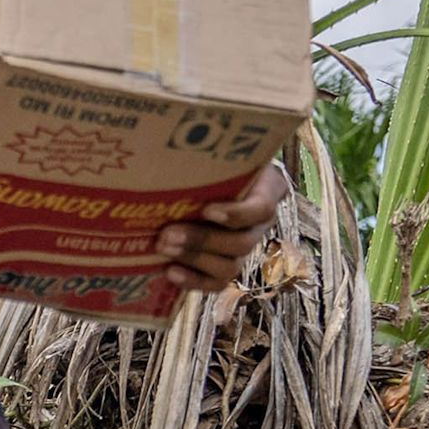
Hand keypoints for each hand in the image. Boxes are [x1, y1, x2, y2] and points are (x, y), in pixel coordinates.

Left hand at [157, 160, 291, 297]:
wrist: (215, 180)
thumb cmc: (216, 162)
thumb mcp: (219, 154)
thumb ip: (204, 153)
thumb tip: (164, 145)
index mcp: (265, 192)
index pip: (261, 209)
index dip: (235, 214)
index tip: (206, 210)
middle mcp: (259, 224)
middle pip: (241, 243)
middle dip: (201, 241)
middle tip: (166, 234)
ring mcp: (243, 247)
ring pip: (230, 267)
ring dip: (194, 259)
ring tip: (162, 248)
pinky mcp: (225, 266)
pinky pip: (217, 284)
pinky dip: (193, 281)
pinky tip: (169, 271)